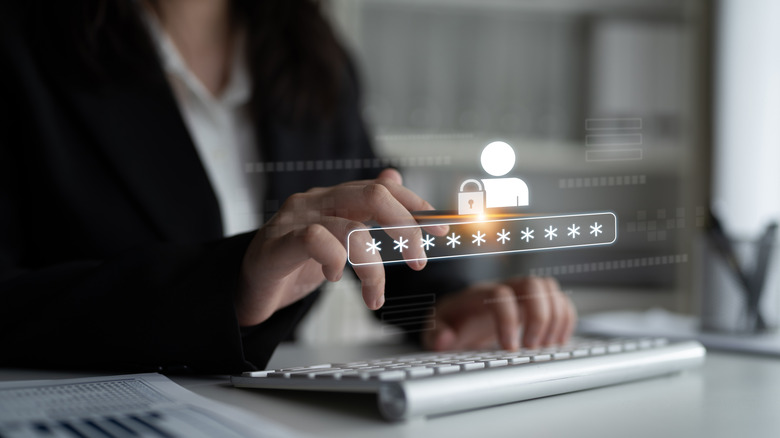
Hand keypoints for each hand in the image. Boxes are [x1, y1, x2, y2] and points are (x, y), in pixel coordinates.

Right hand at [236, 168, 446, 325]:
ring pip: (351, 228)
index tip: (440, 229)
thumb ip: (364, 209)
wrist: (247, 288)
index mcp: (334, 198)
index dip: (415, 205)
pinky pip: (315, 240)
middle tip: (418, 261)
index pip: (382, 188)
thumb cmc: (293, 263)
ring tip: (374, 297)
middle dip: (405, 228)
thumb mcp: (337, 236)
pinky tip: (334, 278)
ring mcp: (294, 219)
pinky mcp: (276, 243)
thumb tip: (394, 177)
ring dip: (373, 268)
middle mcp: (316, 201)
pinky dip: (334, 260)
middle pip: (373, 196)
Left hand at [422, 276, 576, 350]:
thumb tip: (443, 338)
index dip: (508, 320)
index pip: (501, 294)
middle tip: (533, 347)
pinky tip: (558, 341)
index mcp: (478, 294)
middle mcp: (504, 288)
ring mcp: (522, 294)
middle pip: (533, 284)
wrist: (459, 318)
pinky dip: (566, 319)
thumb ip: (435, 334)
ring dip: (556, 318)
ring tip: (547, 346)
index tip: (510, 348)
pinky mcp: (535, 304)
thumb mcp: (433, 331)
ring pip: (550, 289)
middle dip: (539, 317)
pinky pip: (560, 300)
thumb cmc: (450, 324)